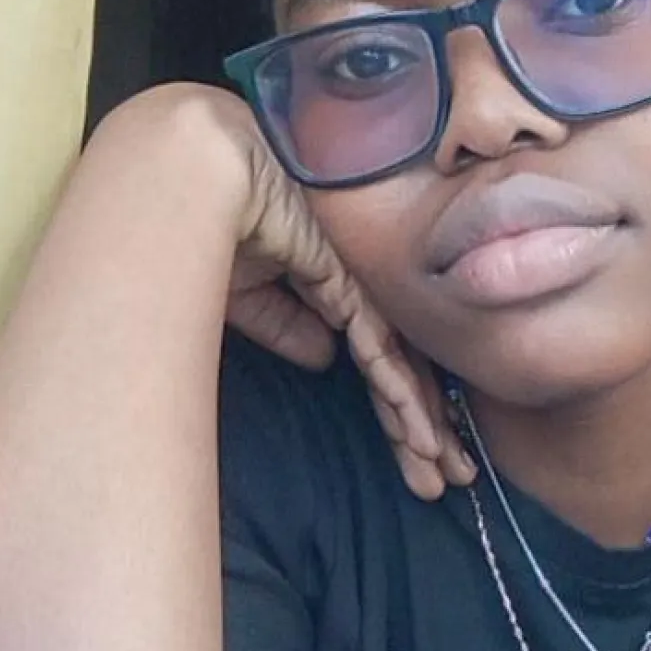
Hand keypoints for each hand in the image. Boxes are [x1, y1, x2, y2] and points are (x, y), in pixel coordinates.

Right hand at [126, 84, 474, 499]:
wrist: (200, 174)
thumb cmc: (214, 224)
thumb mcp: (247, 294)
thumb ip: (286, 325)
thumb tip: (323, 361)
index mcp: (334, 284)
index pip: (378, 355)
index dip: (397, 407)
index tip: (417, 455)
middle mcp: (357, 284)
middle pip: (401, 363)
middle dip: (423, 425)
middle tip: (450, 476)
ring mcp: (359, 279)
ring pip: (401, 362)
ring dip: (420, 422)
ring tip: (445, 472)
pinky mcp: (347, 279)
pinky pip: (380, 345)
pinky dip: (398, 392)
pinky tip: (418, 431)